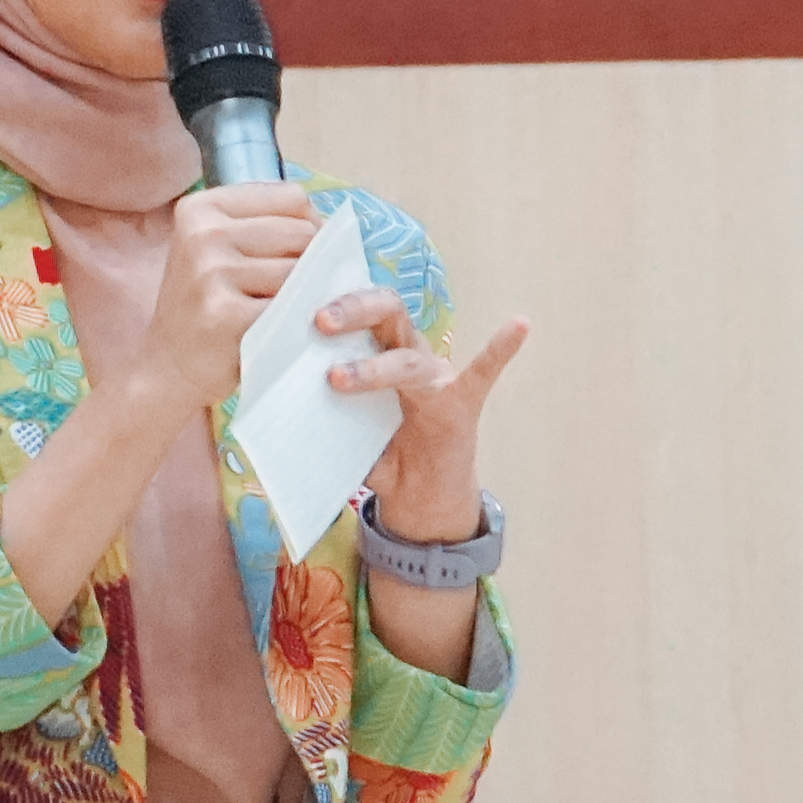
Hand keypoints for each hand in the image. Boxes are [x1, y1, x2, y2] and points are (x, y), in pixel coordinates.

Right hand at [128, 183, 320, 418]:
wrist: (167, 366)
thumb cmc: (203, 304)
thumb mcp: (215, 249)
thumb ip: (262, 225)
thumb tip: (327, 224)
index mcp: (200, 208)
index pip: (291, 198)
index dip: (309, 225)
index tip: (297, 253)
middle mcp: (202, 233)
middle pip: (301, 232)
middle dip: (308, 263)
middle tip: (287, 290)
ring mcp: (212, 273)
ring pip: (299, 271)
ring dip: (304, 294)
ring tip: (281, 310)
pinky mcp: (227, 314)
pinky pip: (290, 307)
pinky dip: (297, 320)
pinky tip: (281, 329)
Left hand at [321, 292, 527, 542]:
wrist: (421, 497)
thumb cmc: (381, 454)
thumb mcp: (344, 434)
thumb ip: (324, 418)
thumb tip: (284, 412)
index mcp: (377, 353)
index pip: (357, 316)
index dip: (333, 305)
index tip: (299, 305)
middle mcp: (409, 356)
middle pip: (386, 315)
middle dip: (353, 313)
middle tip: (319, 323)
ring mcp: (437, 378)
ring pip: (408, 357)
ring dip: (373, 366)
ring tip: (338, 378)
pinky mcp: (463, 404)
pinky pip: (483, 372)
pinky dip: (500, 350)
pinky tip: (518, 325)